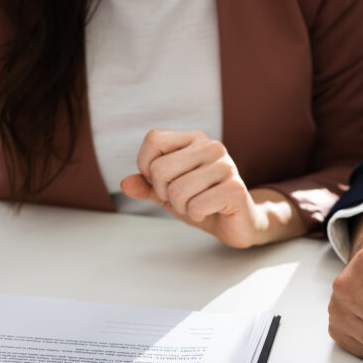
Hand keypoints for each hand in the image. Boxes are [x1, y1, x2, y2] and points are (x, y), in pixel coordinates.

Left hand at [120, 129, 304, 247]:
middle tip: (182, 199)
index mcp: (194, 139)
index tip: (161, 182)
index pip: (154, 139)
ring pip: (177, 191)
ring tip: (197, 206)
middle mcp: (212, 146)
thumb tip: (125, 183)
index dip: (146, 166)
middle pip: (161, 169)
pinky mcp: (235, 189)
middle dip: (164, 193)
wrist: (237, 223)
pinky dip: (196, 216)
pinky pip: (196, 206)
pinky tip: (209, 212)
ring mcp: (226, 167)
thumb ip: (146, 186)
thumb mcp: (168, 194)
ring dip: (182, 207)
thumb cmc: (202, 203)